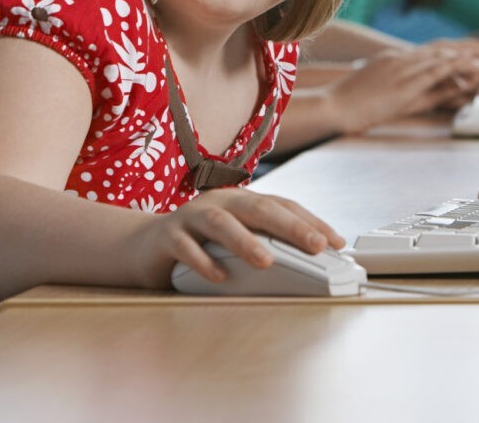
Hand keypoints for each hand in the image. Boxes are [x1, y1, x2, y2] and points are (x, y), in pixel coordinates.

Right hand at [132, 189, 343, 288]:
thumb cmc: (199, 244)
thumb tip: (310, 265)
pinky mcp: (166, 236)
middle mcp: (219, 202)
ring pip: (220, 222)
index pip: (282, 205)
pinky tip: (219, 277)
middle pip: (257, 208)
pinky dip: (203, 261)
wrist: (142, 246)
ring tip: (266, 262)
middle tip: (315, 245)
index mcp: (241, 200)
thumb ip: (264, 245)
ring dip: (245, 241)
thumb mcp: (235, 242)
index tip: (336, 242)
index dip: (310, 221)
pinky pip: (185, 247)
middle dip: (290, 226)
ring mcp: (190, 216)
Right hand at [329, 45, 478, 130]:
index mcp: (404, 59)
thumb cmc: (359, 105)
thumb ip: (429, 92)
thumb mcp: (400, 97)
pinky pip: (437, 69)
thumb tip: (457, 93)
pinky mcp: (404, 79)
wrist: (332, 106)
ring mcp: (406, 66)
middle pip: (457, 49)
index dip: (476, 55)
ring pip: (452, 55)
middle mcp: (408, 57)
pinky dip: (461, 65)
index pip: (448, 52)